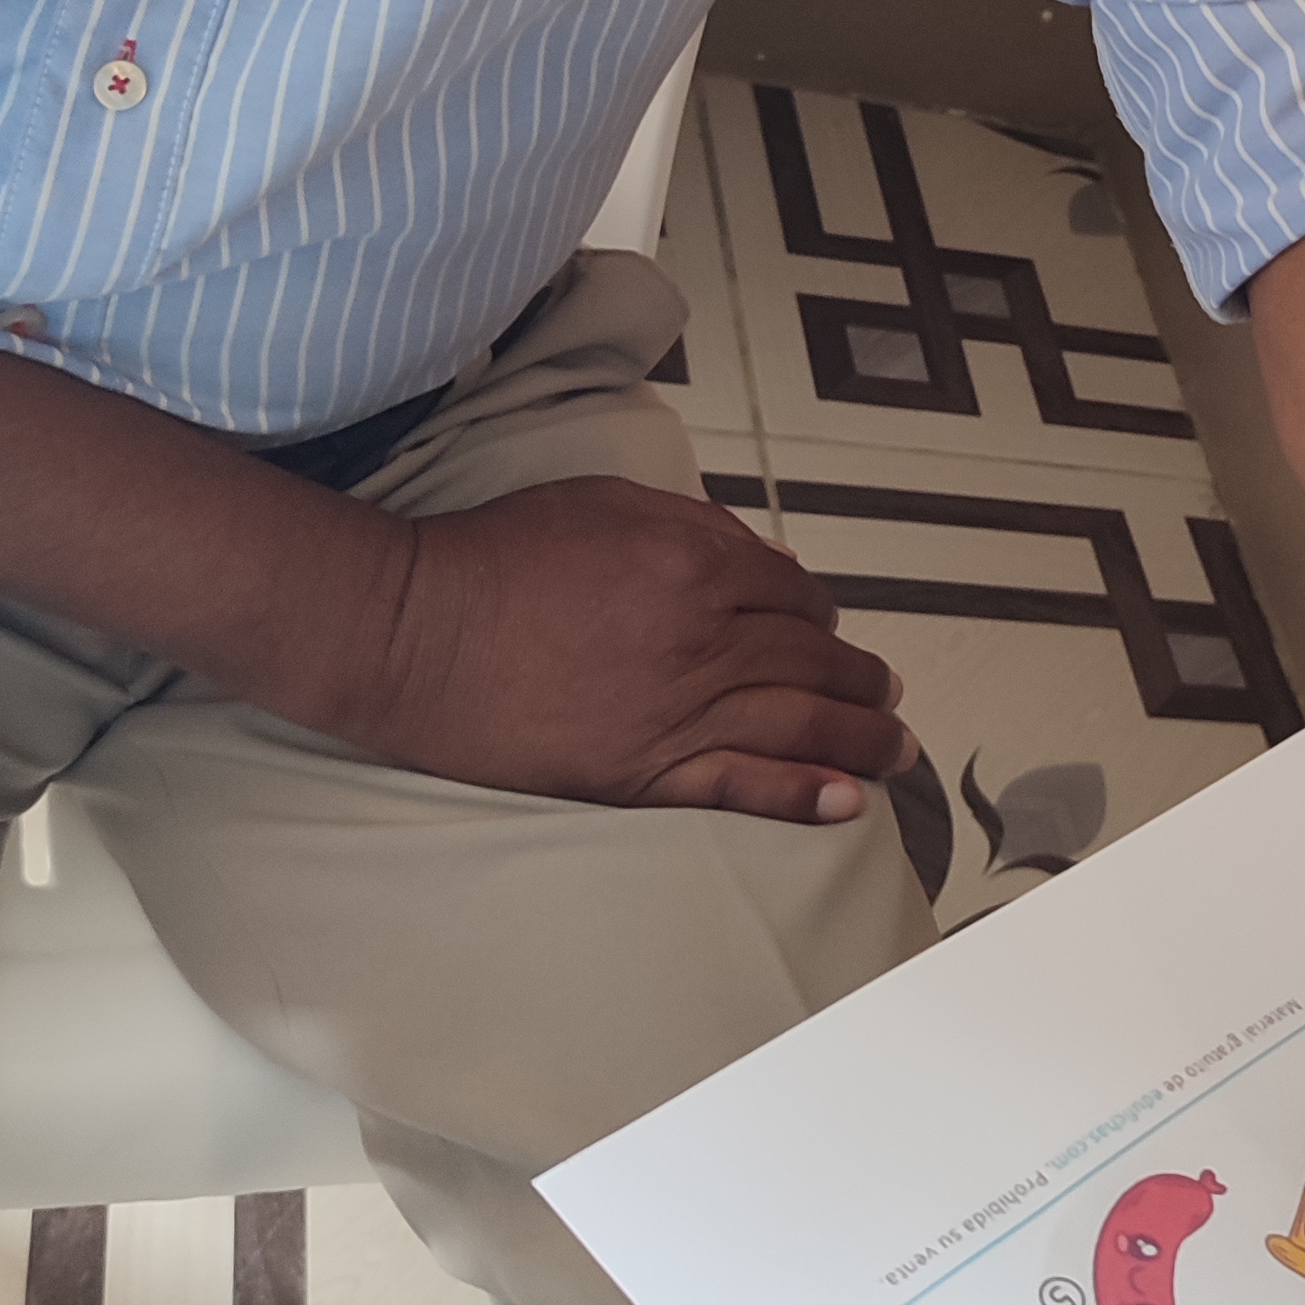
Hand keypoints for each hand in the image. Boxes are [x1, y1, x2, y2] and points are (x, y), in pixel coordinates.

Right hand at [328, 475, 916, 820]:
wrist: (411, 631)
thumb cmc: (494, 557)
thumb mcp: (603, 504)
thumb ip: (696, 526)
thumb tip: (770, 560)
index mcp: (693, 563)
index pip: (793, 592)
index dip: (822, 612)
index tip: (833, 628)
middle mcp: (699, 638)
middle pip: (809, 660)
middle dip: (860, 678)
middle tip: (886, 692)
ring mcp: (673, 712)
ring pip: (796, 725)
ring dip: (859, 736)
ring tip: (893, 747)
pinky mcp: (639, 773)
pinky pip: (742, 788)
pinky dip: (803, 795)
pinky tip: (847, 800)